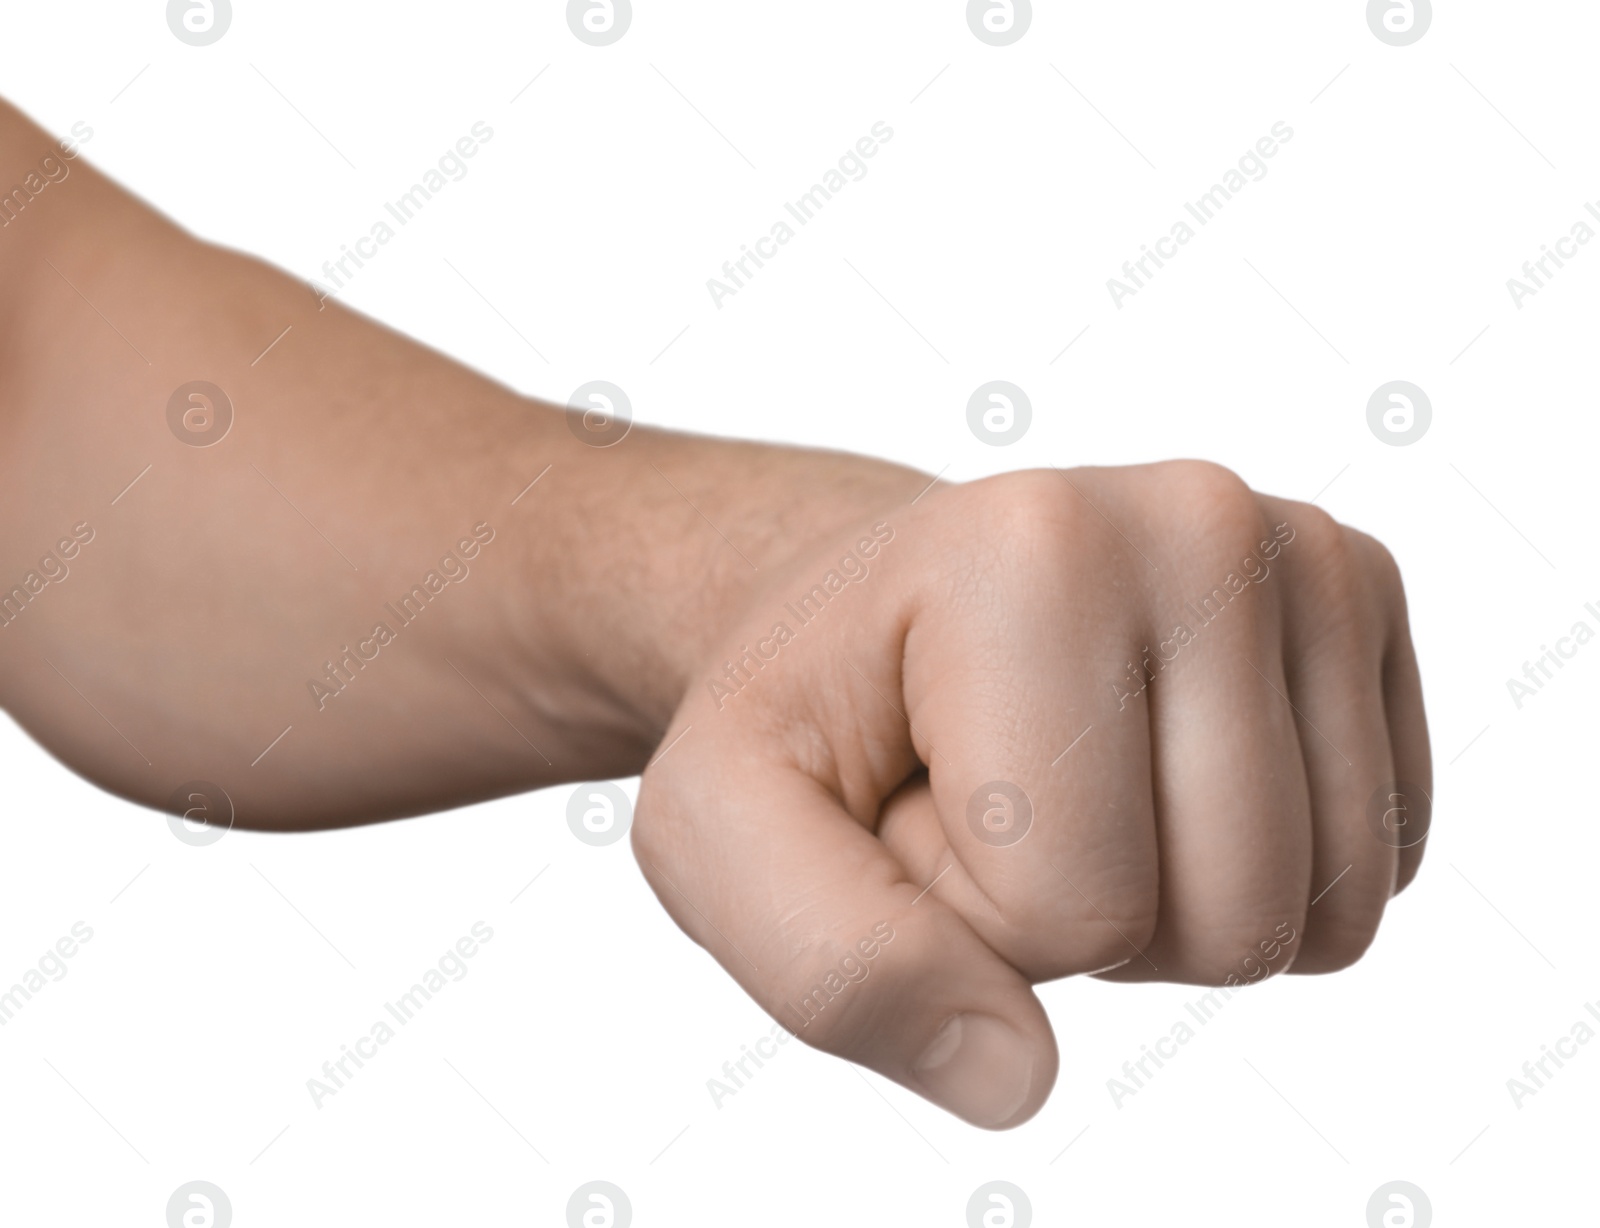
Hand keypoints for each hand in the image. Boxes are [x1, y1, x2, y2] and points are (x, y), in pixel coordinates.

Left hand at [634, 463, 1429, 1127]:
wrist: (887, 612)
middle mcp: (1201, 521)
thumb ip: (833, 963)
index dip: (968, 912)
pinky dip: (1264, 874)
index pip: (1067, 907)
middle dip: (1089, 921)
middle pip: (1231, 919)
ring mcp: (1302, 556)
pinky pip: (1370, 872)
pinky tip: (1160, 772)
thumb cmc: (813, 718)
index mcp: (1035, 553)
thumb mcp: (720, 830)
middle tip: (998, 797)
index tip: (914, 801)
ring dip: (1178, 903)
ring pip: (1316, 914)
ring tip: (1072, 782)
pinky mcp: (1362, 603)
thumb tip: (1016, 1073)